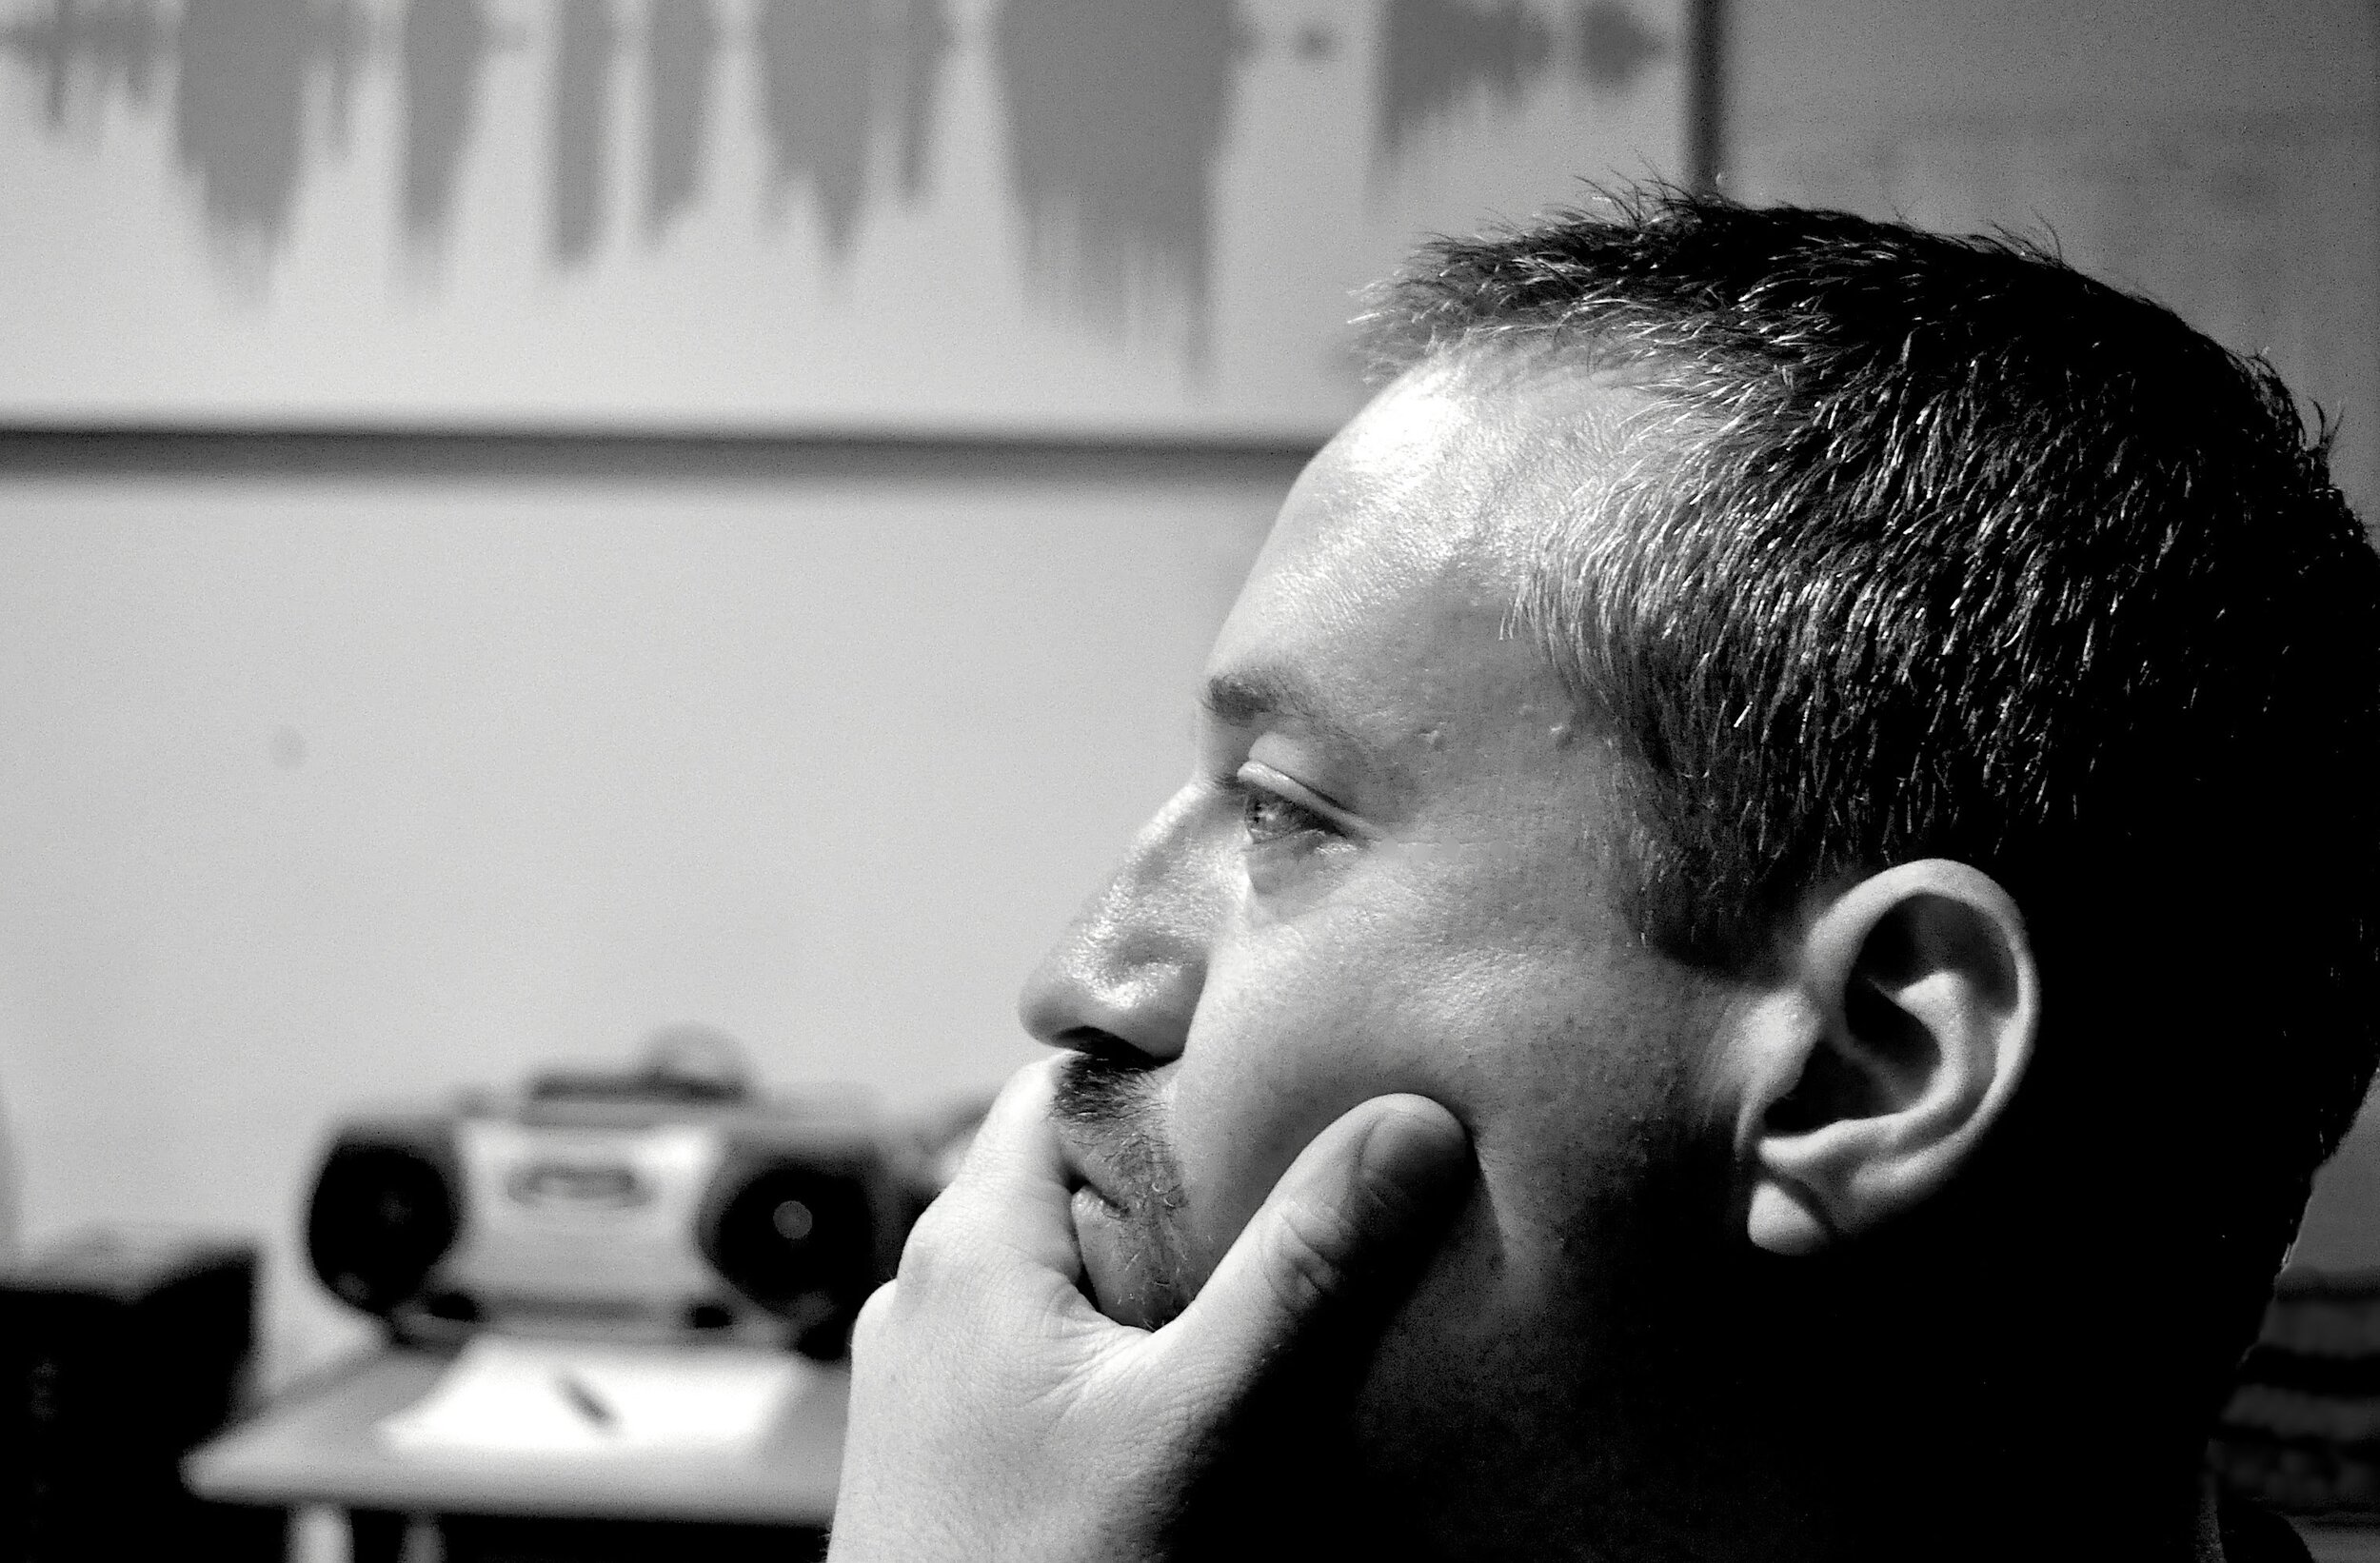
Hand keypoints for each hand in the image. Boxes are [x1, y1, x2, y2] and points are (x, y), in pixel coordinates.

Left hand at [825, 1057, 1472, 1562]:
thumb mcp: (1197, 1422)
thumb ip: (1300, 1274)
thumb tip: (1406, 1126)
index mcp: (967, 1242)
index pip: (1067, 1082)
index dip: (1170, 1068)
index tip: (1279, 1079)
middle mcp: (925, 1291)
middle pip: (1070, 1177)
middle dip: (1184, 1182)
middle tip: (1303, 1191)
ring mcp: (923, 1378)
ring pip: (1055, 1272)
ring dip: (1150, 1273)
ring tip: (1264, 1293)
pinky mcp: (940, 1452)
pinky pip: (1037, 1353)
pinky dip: (1114, 1348)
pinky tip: (1190, 1395)